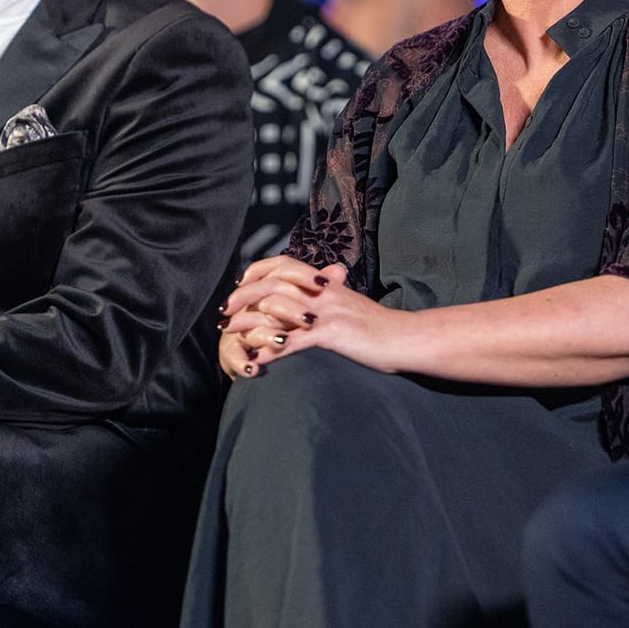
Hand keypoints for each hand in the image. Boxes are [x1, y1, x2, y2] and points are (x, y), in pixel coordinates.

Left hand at [216, 259, 409, 377]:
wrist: (406, 338)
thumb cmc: (380, 327)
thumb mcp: (351, 303)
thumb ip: (330, 296)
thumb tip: (315, 294)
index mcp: (326, 282)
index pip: (282, 264)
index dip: (256, 273)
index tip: (239, 287)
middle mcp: (322, 292)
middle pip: (270, 284)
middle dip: (240, 298)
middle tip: (222, 313)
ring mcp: (326, 312)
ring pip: (274, 310)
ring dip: (247, 324)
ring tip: (229, 337)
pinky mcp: (331, 335)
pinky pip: (291, 342)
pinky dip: (268, 352)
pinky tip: (253, 363)